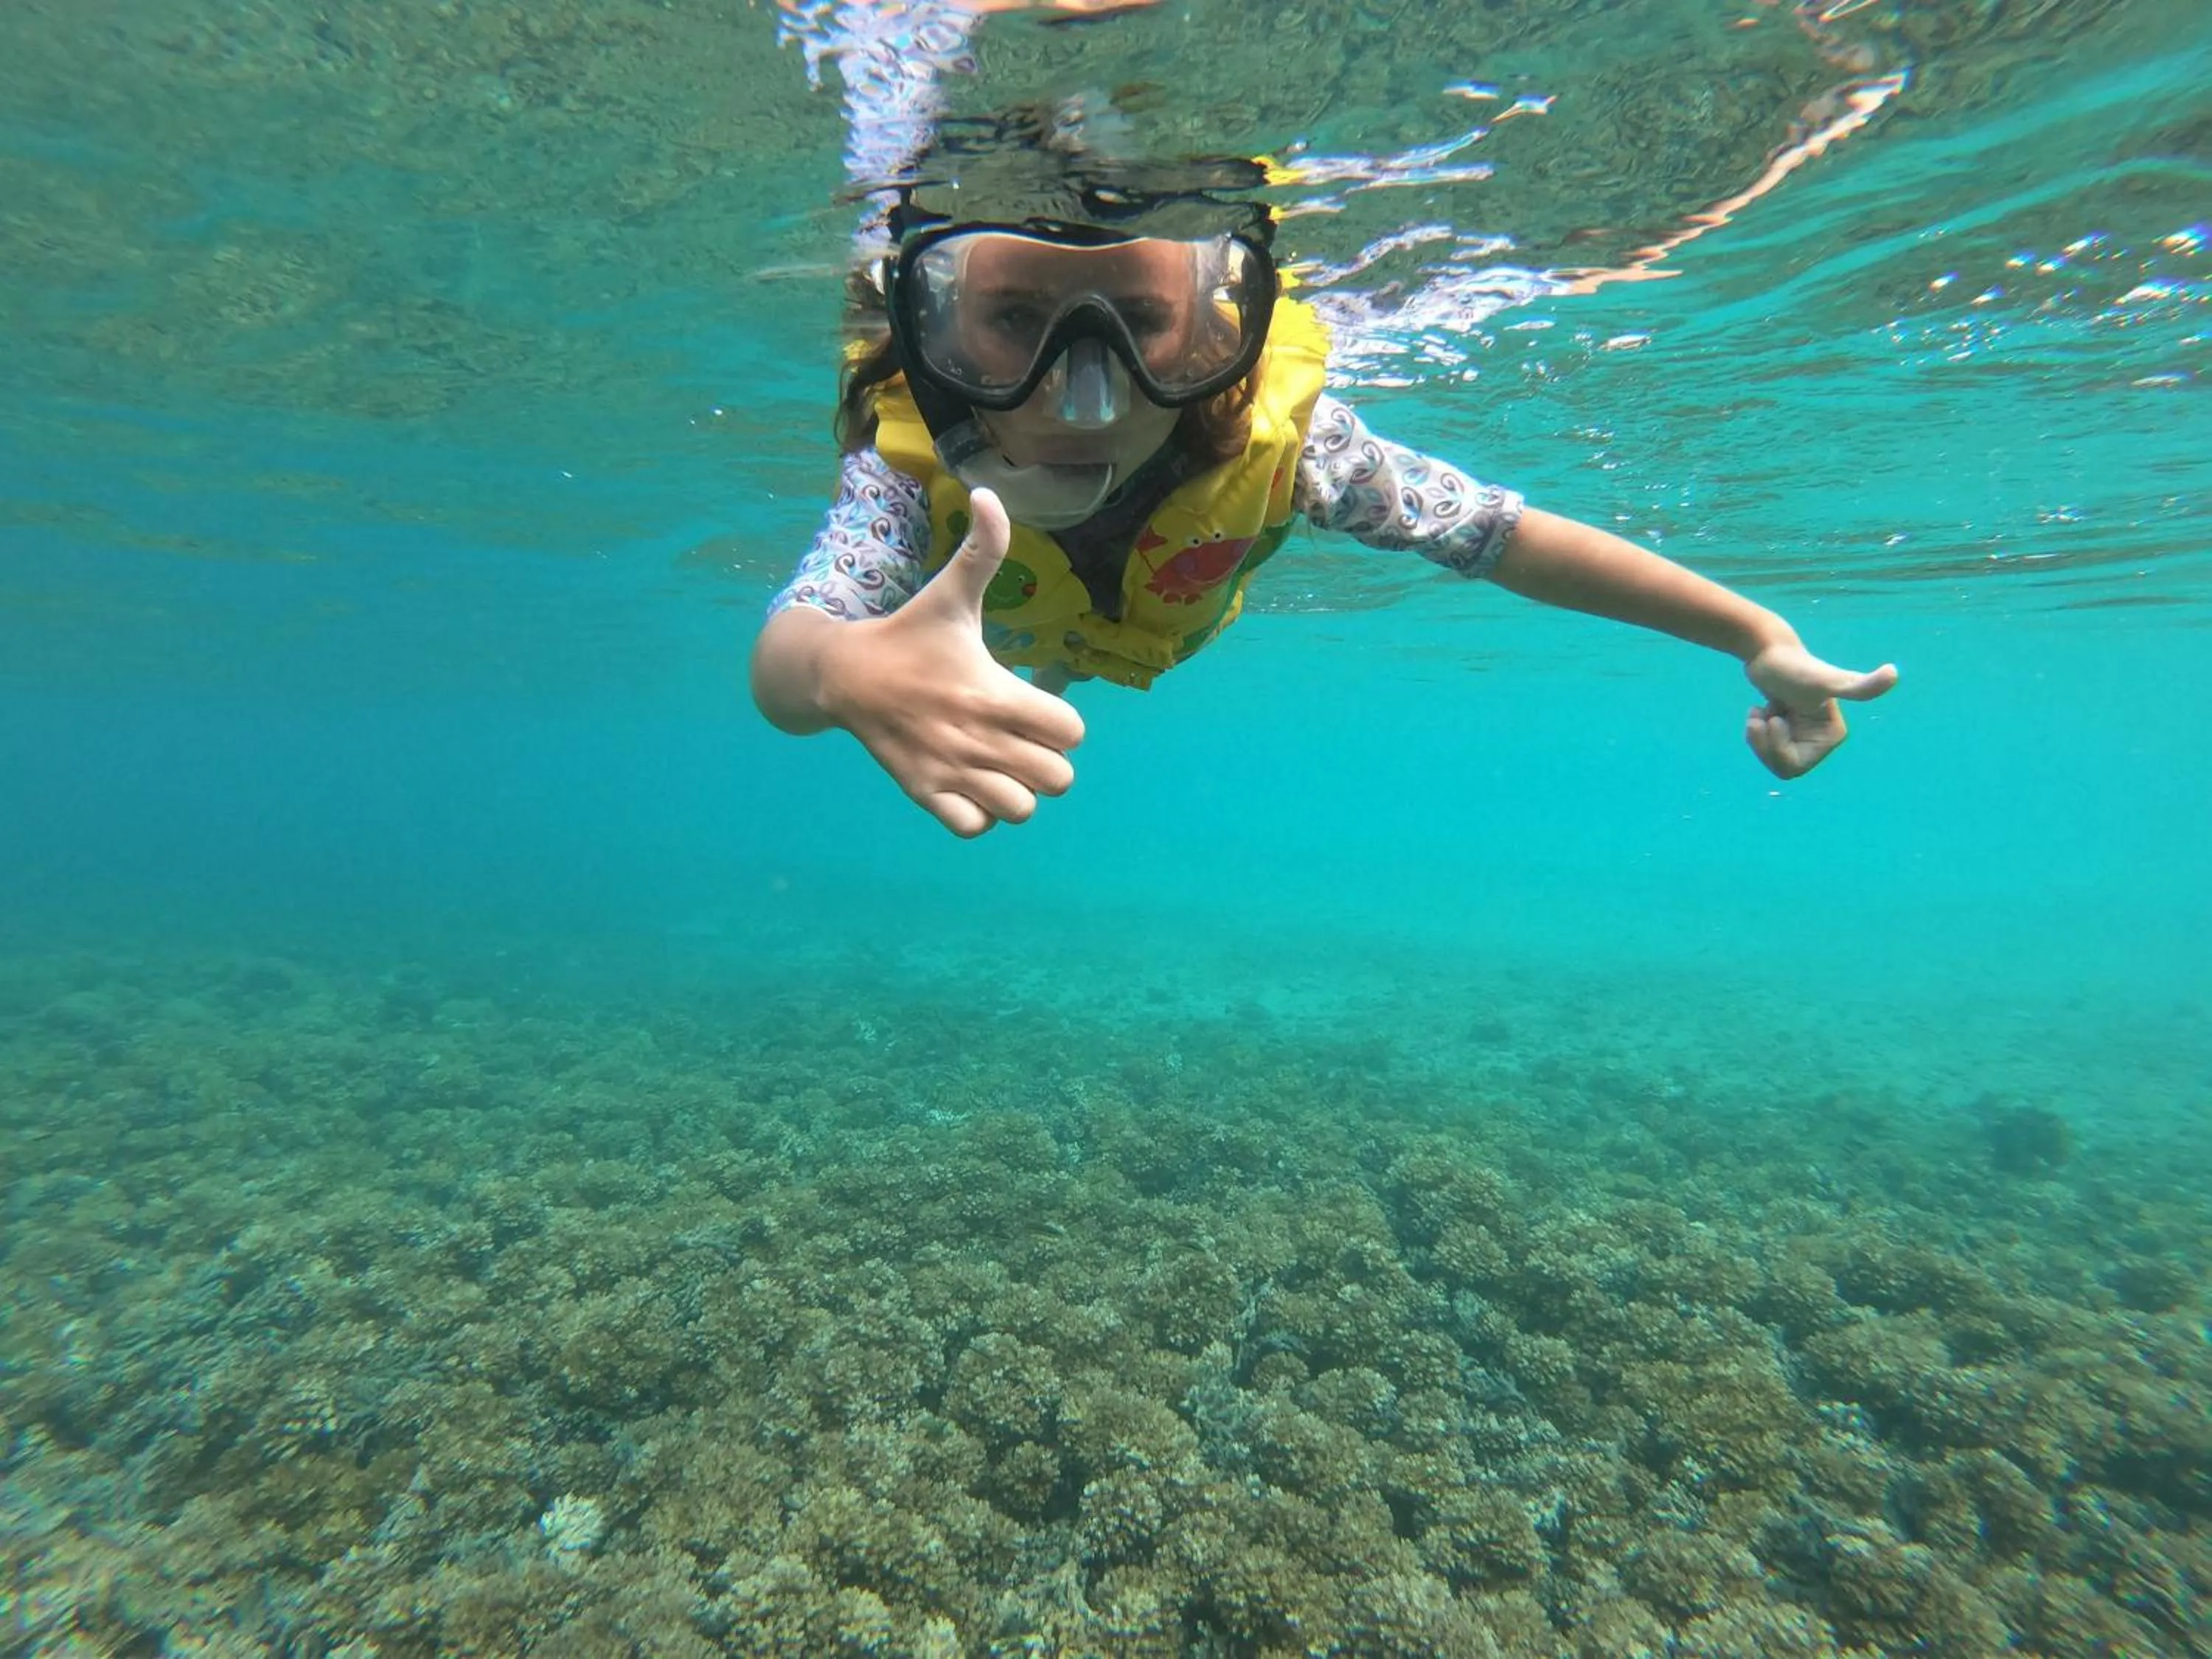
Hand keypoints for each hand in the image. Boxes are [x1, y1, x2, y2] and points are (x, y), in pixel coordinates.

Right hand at [818, 489, 1083, 836]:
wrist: (841, 676)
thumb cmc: (909, 636)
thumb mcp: (950, 593)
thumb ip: (983, 550)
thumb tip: (991, 495)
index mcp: (994, 694)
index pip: (1071, 733)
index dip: (1062, 722)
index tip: (1035, 705)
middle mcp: (978, 741)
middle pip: (1057, 779)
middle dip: (1047, 760)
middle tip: (1021, 739)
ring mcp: (951, 773)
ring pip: (1021, 811)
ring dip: (1017, 792)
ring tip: (1000, 767)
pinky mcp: (925, 794)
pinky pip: (974, 828)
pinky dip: (980, 815)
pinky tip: (973, 787)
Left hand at [1742, 642, 1898, 778]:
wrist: (1764, 649)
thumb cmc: (1792, 666)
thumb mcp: (1824, 681)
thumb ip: (1858, 686)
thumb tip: (1893, 673)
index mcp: (1834, 734)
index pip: (1795, 766)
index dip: (1777, 747)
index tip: (1774, 720)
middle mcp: (1822, 735)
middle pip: (1782, 765)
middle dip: (1764, 744)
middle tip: (1761, 717)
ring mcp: (1803, 730)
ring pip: (1773, 756)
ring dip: (1758, 736)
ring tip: (1758, 713)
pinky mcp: (1787, 723)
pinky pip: (1767, 744)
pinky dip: (1756, 730)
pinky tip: (1757, 710)